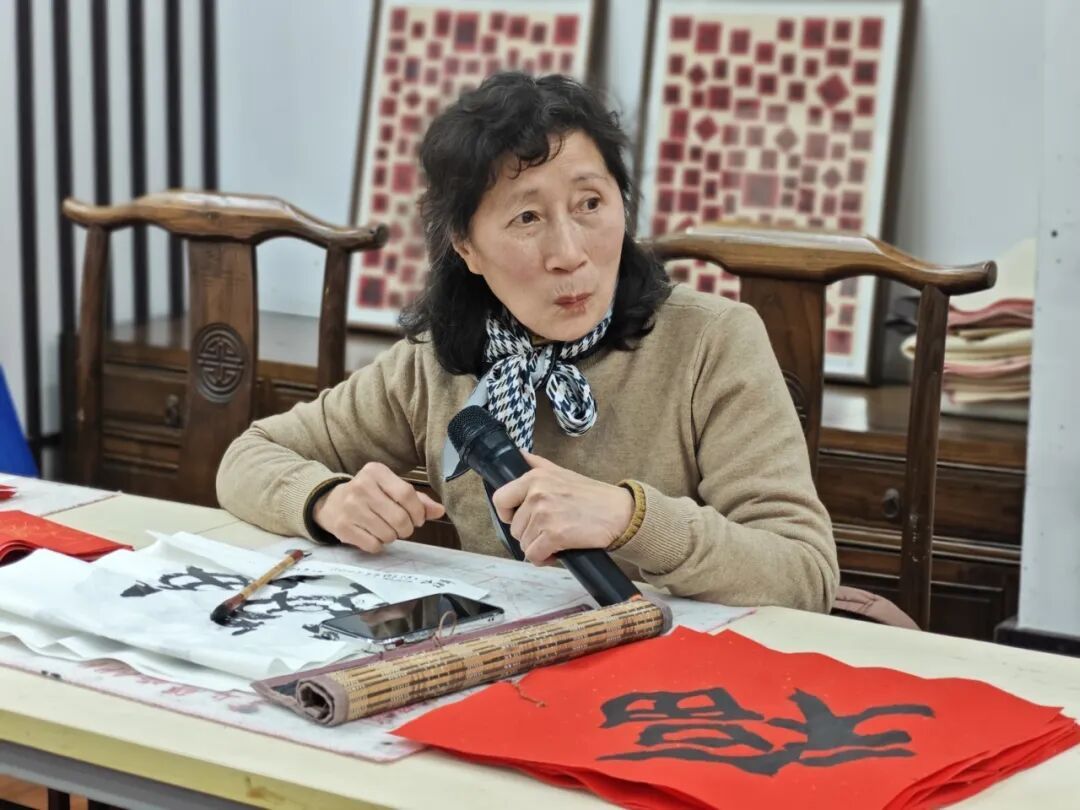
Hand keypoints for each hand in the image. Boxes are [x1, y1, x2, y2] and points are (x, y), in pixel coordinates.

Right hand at [312, 462, 444, 552]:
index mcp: (376, 472)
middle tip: (403, 528)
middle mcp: (361, 486)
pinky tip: (373, 535)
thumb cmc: (369, 495)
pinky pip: (373, 545)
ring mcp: (350, 507)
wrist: (330, 503)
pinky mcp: (342, 527)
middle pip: (399, 517)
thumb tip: (440, 510)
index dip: (417, 511)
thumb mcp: (390, 489)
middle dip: (407, 528)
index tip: (418, 519)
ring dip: (392, 537)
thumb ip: (417, 499)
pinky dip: (378, 545)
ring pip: (387, 533)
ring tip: (386, 529)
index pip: (406, 494)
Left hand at [491, 452, 633, 565]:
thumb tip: (519, 455)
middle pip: (515, 528)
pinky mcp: (554, 534)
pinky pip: (534, 555)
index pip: (500, 499)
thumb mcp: (561, 472)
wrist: (619, 512)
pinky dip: (544, 559)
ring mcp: (544, 514)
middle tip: (549, 532)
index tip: (520, 519)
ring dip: (538, 548)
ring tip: (556, 541)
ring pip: (524, 544)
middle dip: (530, 535)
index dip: (507, 514)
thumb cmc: (592, 496)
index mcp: (534, 477)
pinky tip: (557, 552)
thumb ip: (538, 465)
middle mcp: (536, 493)